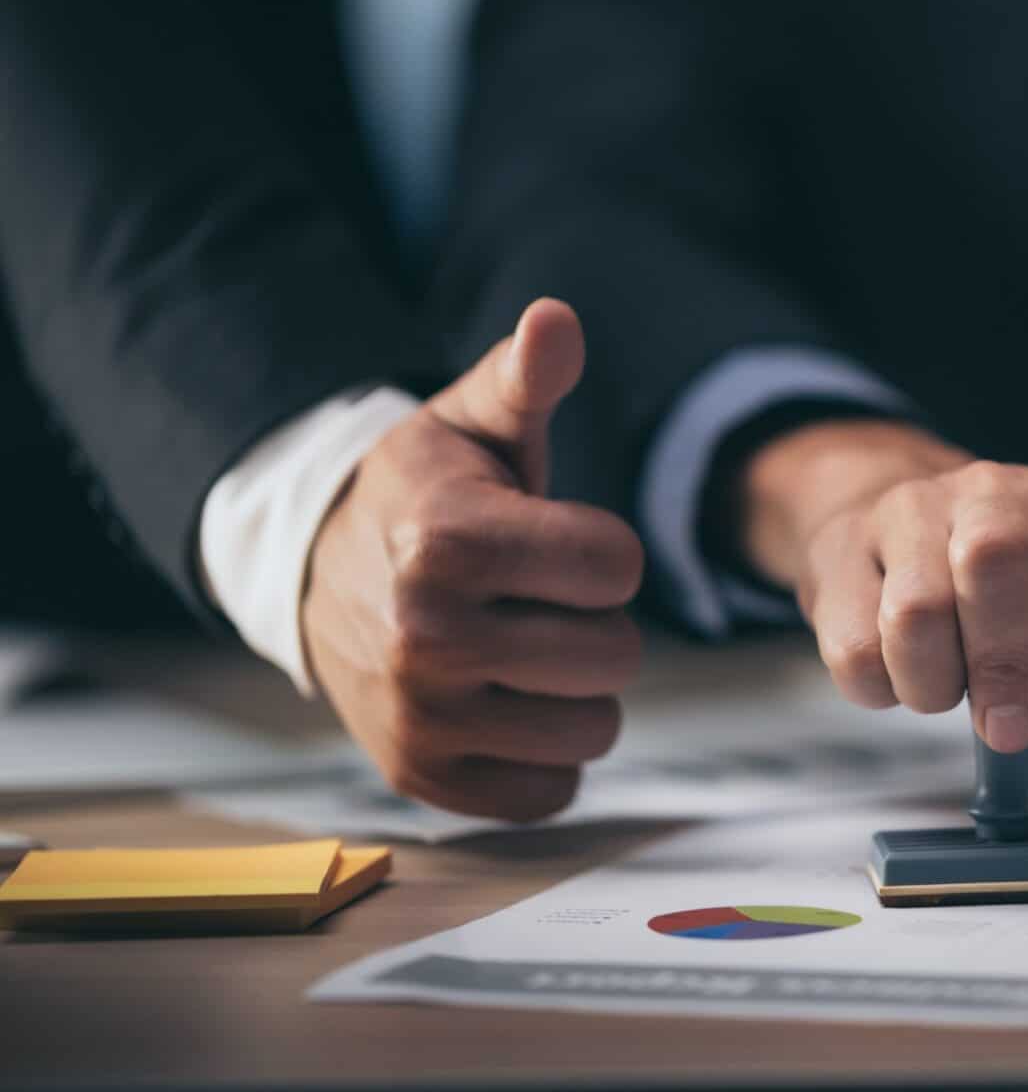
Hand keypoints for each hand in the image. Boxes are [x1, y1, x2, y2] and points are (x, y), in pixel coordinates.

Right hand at [303, 299, 644, 820]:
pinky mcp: (425, 779)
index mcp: (449, 542)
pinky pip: (552, 791)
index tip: (560, 539)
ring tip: (525, 648)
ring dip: (578, 690)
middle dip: (596, 621)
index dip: (606, 551)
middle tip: (539, 599)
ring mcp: (423, 717)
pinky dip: (547, 754)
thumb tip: (556, 320)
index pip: (619, 567)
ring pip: (595, 727)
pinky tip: (508, 702)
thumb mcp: (473, 422)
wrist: (322, 573)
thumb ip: (526, 376)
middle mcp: (429, 638)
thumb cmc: (431, 490)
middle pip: (616, 654)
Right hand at [738, 421, 1027, 750]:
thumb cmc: (1024, 592)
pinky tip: (905, 676)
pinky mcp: (842, 554)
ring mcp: (908, 513)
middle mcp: (988, 490)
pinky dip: (886, 689)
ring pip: (916, 611)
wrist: (906, 536)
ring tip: (951, 693)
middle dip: (1006, 666)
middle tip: (1010, 727)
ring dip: (939, 685)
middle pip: (992, 561)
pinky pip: (857, 649)